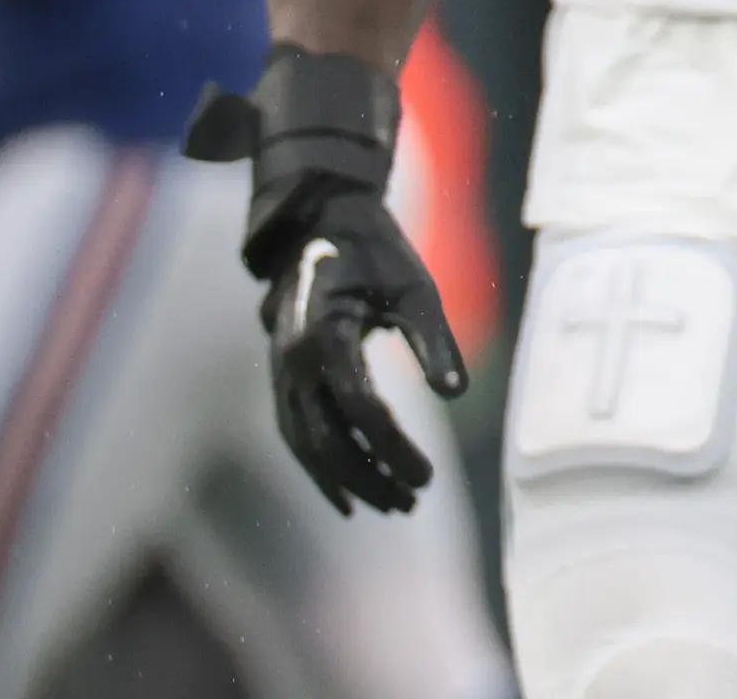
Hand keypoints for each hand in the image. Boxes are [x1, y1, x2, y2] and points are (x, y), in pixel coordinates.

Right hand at [260, 183, 466, 512]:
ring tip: (392, 507)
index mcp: (325, 334)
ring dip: (348, 480)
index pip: (361, 407)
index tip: (430, 477)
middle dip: (371, 476)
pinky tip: (348, 497)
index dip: (394, 447)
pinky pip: (296, 435)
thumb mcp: (414, 288)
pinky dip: (320, 469)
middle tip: (413, 503)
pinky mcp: (282, 381)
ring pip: (308, 444)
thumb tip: (455, 392)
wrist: (317, 229)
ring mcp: (281, 375)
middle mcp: (294, 362)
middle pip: (329, 438)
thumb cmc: (374, 256)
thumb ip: (433, 340)